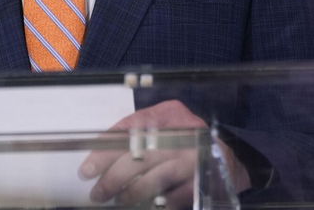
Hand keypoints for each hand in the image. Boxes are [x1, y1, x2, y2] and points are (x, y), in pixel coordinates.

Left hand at [78, 100, 249, 208]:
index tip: (87, 169)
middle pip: (140, 156)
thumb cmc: (185, 139)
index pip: (129, 128)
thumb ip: (138, 131)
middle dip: (113, 178)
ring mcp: (195, 159)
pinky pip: (175, 198)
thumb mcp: (165, 124)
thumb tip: (100, 151)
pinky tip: (144, 207)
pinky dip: (157, 205)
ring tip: (118, 201)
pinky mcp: (204, 182)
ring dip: (132, 193)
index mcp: (168, 114)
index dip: (105, 150)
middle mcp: (183, 133)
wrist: (226, 156)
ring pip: (156, 179)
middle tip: (97, 193)